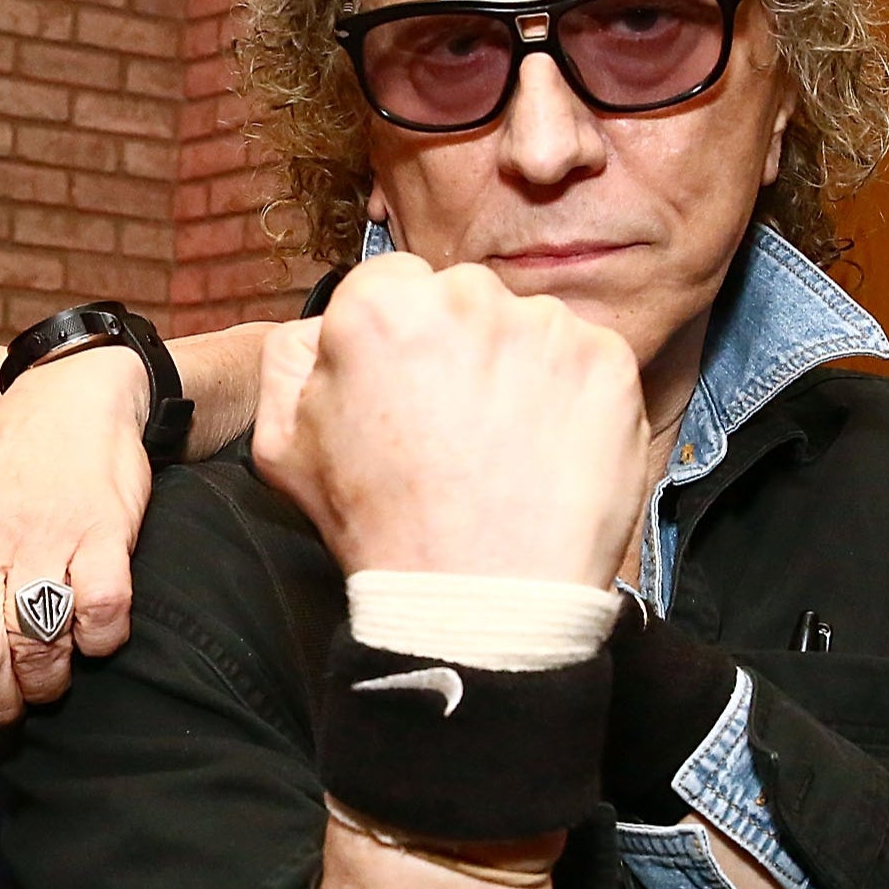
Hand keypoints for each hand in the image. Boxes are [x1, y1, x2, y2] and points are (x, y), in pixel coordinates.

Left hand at [0, 346, 149, 786]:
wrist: (72, 398)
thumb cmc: (3, 482)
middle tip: (14, 703)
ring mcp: (38, 531)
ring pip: (36, 647)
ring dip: (49, 679)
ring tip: (51, 664)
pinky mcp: (101, 528)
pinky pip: (99, 618)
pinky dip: (100, 641)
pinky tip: (94, 628)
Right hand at [256, 255, 646, 585]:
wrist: (480, 603)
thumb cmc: (379, 530)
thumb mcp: (280, 449)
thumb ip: (289, 364)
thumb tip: (323, 330)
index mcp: (378, 306)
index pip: (391, 285)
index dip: (395, 342)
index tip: (405, 392)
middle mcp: (466, 295)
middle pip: (462, 299)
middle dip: (458, 347)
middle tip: (454, 428)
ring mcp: (546, 326)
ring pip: (526, 329)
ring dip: (517, 371)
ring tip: (503, 449)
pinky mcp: (608, 361)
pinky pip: (584, 360)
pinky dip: (570, 398)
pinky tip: (545, 452)